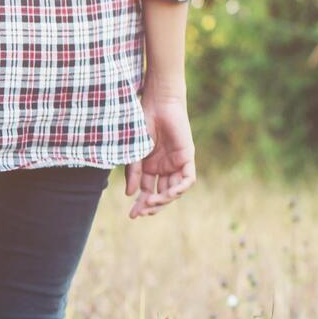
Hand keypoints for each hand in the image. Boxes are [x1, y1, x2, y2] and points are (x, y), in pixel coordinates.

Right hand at [129, 91, 194, 217]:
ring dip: (164, 199)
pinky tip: (167, 194)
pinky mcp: (187, 157)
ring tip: (151, 202)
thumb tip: (130, 194)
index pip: (147, 191)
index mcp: (150, 167)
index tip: (131, 215)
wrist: (157, 103)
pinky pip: (187, 180)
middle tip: (141, 212)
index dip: (141, 204)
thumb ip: (133, 173)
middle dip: (152, 205)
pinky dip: (179, 189)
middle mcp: (164, 168)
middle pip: (161, 194)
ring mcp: (176, 163)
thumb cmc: (142, 122)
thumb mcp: (134, 152)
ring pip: (174, 190)